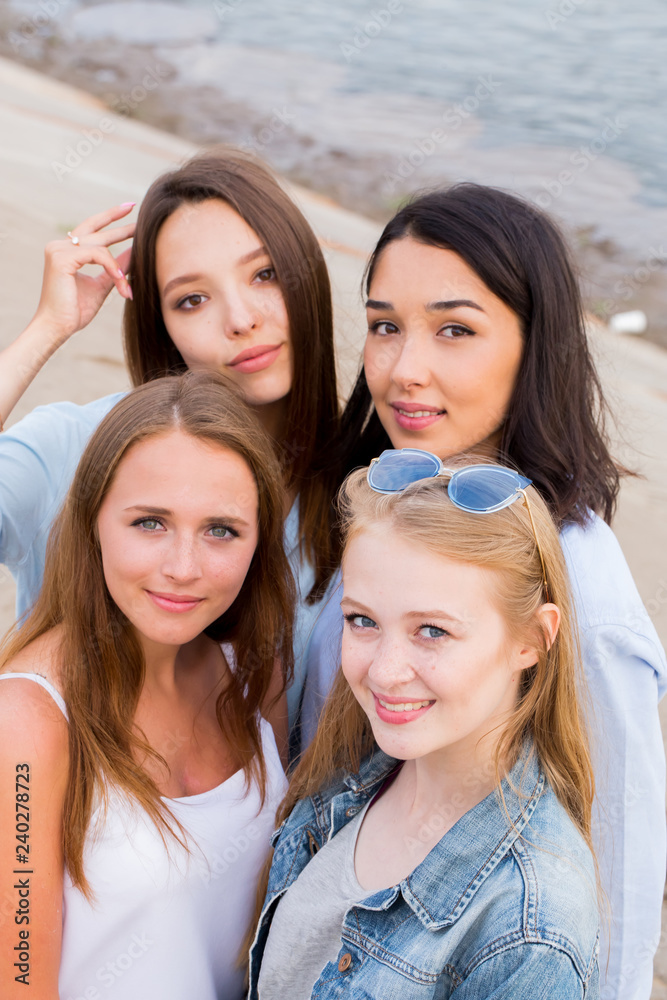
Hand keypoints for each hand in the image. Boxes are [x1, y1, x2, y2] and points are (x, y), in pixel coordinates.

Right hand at [31, 203, 135, 346]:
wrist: (57, 328)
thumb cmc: (74, 311)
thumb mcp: (102, 284)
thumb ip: (115, 268)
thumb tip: (133, 253)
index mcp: (67, 250)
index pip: (91, 228)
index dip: (110, 217)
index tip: (129, 208)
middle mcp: (60, 245)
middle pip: (97, 232)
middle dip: (121, 229)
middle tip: (142, 223)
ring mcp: (59, 249)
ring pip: (100, 247)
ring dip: (119, 267)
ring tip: (127, 285)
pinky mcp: (61, 258)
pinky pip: (97, 255)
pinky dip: (111, 267)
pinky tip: (120, 281)